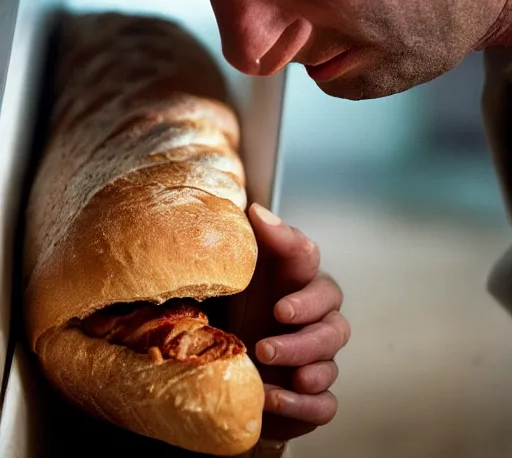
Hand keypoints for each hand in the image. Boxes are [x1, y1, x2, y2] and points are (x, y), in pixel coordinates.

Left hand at [247, 203, 350, 442]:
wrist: (223, 373)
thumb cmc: (229, 316)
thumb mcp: (229, 281)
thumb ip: (243, 248)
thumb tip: (254, 210)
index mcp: (287, 280)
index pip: (303, 253)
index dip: (291, 246)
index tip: (265, 241)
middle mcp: (309, 314)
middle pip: (331, 305)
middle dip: (306, 314)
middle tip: (273, 322)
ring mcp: (313, 356)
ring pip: (331, 354)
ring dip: (304, 358)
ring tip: (267, 360)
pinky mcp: (311, 396)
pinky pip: (325, 403)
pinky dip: (303, 404)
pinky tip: (272, 399)